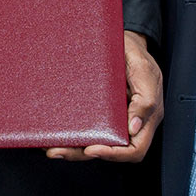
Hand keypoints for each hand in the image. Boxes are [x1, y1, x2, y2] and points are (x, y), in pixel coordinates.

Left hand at [46, 31, 161, 162]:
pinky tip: (52, 132)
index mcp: (146, 118)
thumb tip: (132, 128)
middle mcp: (128, 123)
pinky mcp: (98, 110)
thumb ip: (144, 100)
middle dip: (82, 153)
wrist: (123, 41)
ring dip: (72, 147)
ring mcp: (112, 118)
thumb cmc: (137, 55)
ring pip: (93, 141)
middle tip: (57, 150)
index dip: (114, 154)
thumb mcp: (144, 71)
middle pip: (107, 150)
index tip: (92, 149)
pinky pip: (85, 126)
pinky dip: (70, 132)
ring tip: (49, 146)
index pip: (134, 150)